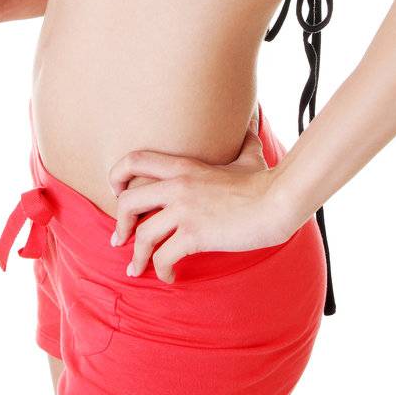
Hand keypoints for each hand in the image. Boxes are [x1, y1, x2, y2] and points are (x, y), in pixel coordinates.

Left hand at [107, 120, 292, 283]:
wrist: (278, 202)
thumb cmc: (265, 181)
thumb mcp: (250, 155)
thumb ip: (244, 138)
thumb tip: (255, 118)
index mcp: (184, 166)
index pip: (135, 160)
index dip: (117, 176)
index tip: (117, 194)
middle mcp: (178, 186)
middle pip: (127, 201)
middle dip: (119, 223)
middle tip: (119, 238)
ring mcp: (185, 211)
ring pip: (142, 235)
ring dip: (136, 256)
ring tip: (136, 269)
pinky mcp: (195, 235)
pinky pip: (164, 256)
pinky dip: (161, 270)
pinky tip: (169, 276)